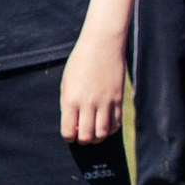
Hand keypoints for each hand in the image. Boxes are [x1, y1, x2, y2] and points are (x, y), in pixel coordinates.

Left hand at [60, 25, 127, 140]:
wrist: (102, 44)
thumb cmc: (80, 61)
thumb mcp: (66, 81)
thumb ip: (67, 104)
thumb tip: (72, 123)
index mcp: (71, 99)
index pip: (69, 132)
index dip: (69, 137)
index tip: (70, 133)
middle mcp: (88, 103)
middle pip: (86, 137)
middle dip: (83, 140)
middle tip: (82, 132)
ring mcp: (105, 102)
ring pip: (103, 134)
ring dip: (97, 137)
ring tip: (94, 131)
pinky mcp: (118, 99)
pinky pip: (116, 124)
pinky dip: (110, 129)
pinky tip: (106, 124)